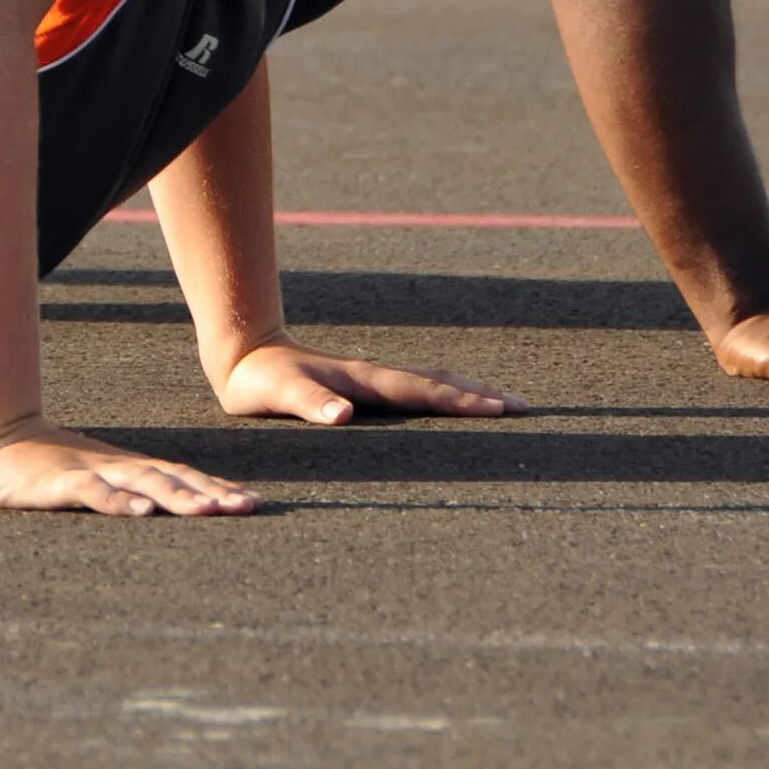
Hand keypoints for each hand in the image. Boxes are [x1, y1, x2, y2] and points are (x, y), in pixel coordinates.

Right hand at [0, 422, 260, 516]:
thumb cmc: (45, 471)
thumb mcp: (93, 484)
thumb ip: (124, 497)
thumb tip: (160, 515)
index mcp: (130, 470)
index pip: (184, 478)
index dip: (220, 489)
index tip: (256, 504)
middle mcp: (119, 468)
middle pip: (176, 479)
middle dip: (215, 493)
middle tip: (250, 508)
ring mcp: (91, 472)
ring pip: (143, 483)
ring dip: (179, 497)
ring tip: (210, 511)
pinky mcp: (60, 483)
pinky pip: (94, 493)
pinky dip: (120, 502)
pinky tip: (142, 513)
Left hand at [213, 338, 526, 423]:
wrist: (244, 353)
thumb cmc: (258, 381)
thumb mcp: (278, 395)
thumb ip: (310, 404)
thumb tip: (344, 415)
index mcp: (364, 380)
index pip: (423, 392)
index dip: (461, 402)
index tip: (500, 408)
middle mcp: (375, 376)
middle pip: (439, 383)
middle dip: (482, 394)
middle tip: (525, 406)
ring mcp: (372, 380)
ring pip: (431, 383)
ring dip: (468, 393)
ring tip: (503, 403)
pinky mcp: (364, 387)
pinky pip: (415, 391)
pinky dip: (443, 395)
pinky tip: (452, 405)